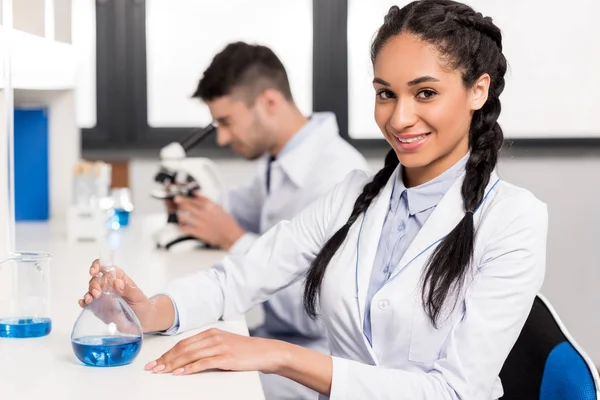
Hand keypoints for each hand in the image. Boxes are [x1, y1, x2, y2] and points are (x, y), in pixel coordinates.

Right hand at [78, 259, 155, 331]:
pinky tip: (83, 303)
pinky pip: (88, 303)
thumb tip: (117, 283)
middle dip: (94, 285)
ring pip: (91, 290)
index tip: (94, 271)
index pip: (106, 267)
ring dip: (88, 293)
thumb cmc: (142, 305)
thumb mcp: (138, 297)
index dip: (98, 266)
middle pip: (96, 279)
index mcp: (118, 278)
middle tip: (97, 294)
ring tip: (90, 299)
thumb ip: (129, 290)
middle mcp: (109, 285)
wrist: (142, 321)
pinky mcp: (98, 307)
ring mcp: (102, 296)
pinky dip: (84, 302)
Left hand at [144, 328, 288, 375]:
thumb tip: (186, 357)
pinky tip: (180, 373)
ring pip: (190, 355)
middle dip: (165, 359)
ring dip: (173, 364)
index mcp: (211, 333)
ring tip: (161, 371)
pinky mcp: (225, 358)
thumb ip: (206, 347)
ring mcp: (219, 347)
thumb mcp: (223, 344)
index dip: (167, 353)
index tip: (156, 361)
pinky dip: (189, 368)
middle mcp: (213, 337)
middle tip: (153, 368)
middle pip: (183, 349)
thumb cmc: (245, 350)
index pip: (183, 343)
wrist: (265, 352)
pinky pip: (203, 363)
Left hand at [175, 192, 244, 249]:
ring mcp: (200, 223)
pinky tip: (181, 226)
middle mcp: (203, 213)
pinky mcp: (198, 232)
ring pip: (183, 216)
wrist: (230, 235)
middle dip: (180, 203)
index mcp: (209, 206)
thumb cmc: (227, 223)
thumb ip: (207, 200)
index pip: (194, 199)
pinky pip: (185, 228)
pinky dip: (181, 227)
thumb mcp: (219, 207)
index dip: (185, 197)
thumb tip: (197, 194)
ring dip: (180, 215)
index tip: (181, 197)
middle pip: (187, 206)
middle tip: (177, 203)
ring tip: (180, 215)